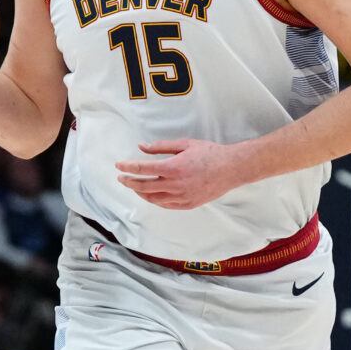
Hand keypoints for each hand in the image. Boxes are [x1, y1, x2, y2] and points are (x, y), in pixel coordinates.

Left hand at [114, 140, 245, 210]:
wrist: (231, 169)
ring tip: (135, 186)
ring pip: (153, 198)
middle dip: (129, 182)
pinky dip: (155, 200)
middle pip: (143, 186)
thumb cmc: (209, 153)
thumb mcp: (184, 144)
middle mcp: (175, 184)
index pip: (142, 169)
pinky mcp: (188, 204)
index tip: (119, 166)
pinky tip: (151, 194)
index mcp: (173, 167)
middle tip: (121, 178)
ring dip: (141, 192)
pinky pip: (166, 205)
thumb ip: (161, 147)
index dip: (127, 167)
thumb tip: (142, 147)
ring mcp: (181, 197)